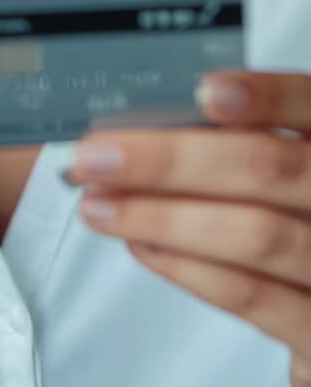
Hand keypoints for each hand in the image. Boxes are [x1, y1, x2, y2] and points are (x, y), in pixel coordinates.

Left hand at [61, 71, 310, 386]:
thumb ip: (230, 141)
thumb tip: (140, 125)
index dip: (265, 95)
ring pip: (254, 233)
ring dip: (162, 216)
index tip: (204, 91)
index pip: (308, 104)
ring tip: (99, 205)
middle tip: (97, 157)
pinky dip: (186, 267)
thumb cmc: (287, 217)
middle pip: (268, 167)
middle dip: (171, 159)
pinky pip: (251, 295)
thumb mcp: (273, 167)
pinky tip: (140, 244)